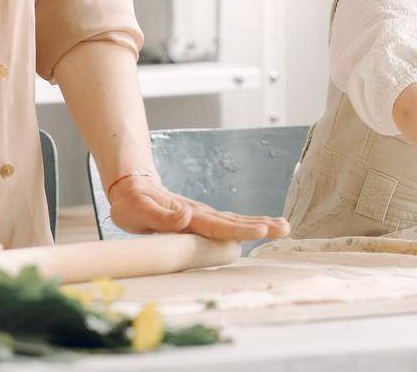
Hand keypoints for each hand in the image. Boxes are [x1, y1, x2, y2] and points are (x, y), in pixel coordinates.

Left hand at [106, 172, 289, 242]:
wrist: (131, 187)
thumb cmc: (132, 204)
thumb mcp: (139, 212)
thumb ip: (163, 217)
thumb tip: (186, 216)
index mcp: (188, 215)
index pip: (218, 226)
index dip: (240, 230)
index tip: (261, 230)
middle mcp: (200, 214)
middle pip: (234, 221)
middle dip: (260, 225)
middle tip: (285, 228)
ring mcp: (202, 215)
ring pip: (234, 220)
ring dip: (258, 224)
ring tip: (282, 227)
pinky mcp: (201, 218)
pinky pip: (227, 222)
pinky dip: (246, 225)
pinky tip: (259, 227)